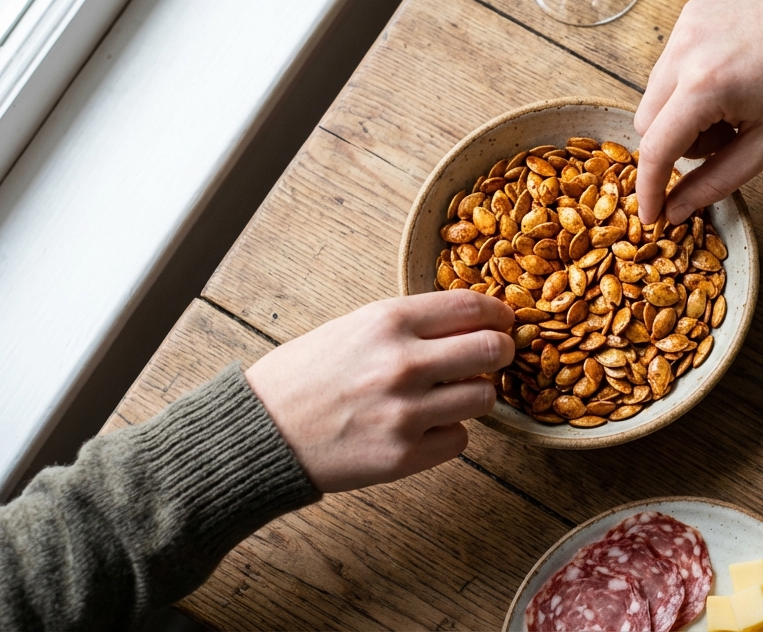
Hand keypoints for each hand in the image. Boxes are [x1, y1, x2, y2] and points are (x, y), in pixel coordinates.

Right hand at [245, 290, 513, 491]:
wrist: (260, 432)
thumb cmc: (306, 375)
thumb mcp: (355, 327)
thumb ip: (412, 324)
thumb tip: (472, 321)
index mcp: (388, 321)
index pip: (472, 306)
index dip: (498, 314)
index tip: (503, 321)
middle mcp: (403, 364)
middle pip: (492, 350)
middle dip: (503, 351)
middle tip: (497, 356)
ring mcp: (406, 413)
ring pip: (485, 398)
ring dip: (475, 395)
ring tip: (448, 396)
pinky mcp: (404, 456)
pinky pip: (459, 439)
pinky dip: (447, 434)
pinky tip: (420, 428)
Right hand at [635, 0, 762, 223]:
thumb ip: (716, 182)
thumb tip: (676, 211)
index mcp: (704, 87)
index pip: (655, 150)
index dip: (648, 189)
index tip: (650, 215)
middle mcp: (684, 51)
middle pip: (646, 123)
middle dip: (676, 146)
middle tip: (727, 140)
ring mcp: (685, 27)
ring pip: (654, 94)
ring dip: (682, 116)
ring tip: (734, 108)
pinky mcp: (692, 13)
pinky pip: (671, 65)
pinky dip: (690, 85)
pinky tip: (732, 81)